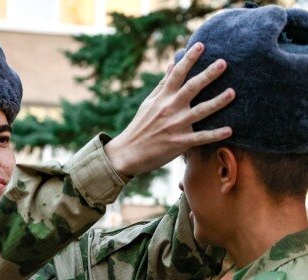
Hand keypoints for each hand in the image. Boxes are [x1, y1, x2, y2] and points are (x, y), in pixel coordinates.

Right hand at [105, 42, 233, 176]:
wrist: (128, 152)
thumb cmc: (140, 126)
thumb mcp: (148, 103)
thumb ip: (162, 85)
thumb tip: (171, 64)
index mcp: (162, 98)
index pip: (176, 74)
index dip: (189, 59)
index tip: (201, 45)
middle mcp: (169, 109)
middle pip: (191, 88)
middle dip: (208, 75)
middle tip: (223, 63)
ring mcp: (175, 126)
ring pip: (200, 111)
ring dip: (217, 102)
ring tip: (232, 92)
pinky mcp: (179, 142)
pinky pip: (200, 137)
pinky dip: (215, 135)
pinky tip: (229, 130)